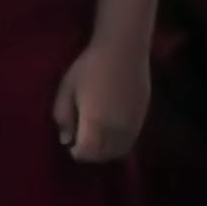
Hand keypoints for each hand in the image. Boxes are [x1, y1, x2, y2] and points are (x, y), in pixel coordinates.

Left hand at [52, 41, 149, 164]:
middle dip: (91, 154)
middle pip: (104, 156)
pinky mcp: (143, 117)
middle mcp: (116, 129)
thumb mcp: (67, 89)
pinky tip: (111, 131)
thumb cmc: (90, 66)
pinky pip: (131, 140)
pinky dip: (120, 143)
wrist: (123, 50)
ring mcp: (133, 125)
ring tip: (96, 138)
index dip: (77, 152)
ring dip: (107, 151)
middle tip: (82, 142)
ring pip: (120, 151)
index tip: (71, 144)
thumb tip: (65, 140)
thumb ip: (63, 116)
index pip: (87, 153)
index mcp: (95, 123)